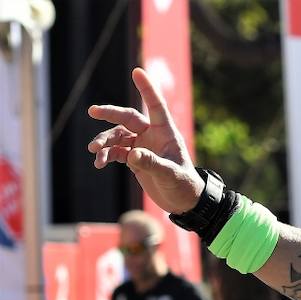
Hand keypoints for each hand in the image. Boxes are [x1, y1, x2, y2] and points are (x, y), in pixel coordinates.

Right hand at [87, 68, 203, 213]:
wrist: (183, 202)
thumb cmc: (184, 185)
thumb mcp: (170, 175)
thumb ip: (153, 164)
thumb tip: (132, 154)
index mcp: (166, 132)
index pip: (156, 106)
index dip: (147, 89)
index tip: (137, 71)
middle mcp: (152, 135)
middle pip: (128, 118)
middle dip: (110, 113)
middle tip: (92, 112)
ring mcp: (141, 146)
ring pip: (118, 136)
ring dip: (104, 141)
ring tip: (94, 150)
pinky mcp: (134, 159)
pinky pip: (115, 152)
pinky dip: (106, 155)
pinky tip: (99, 163)